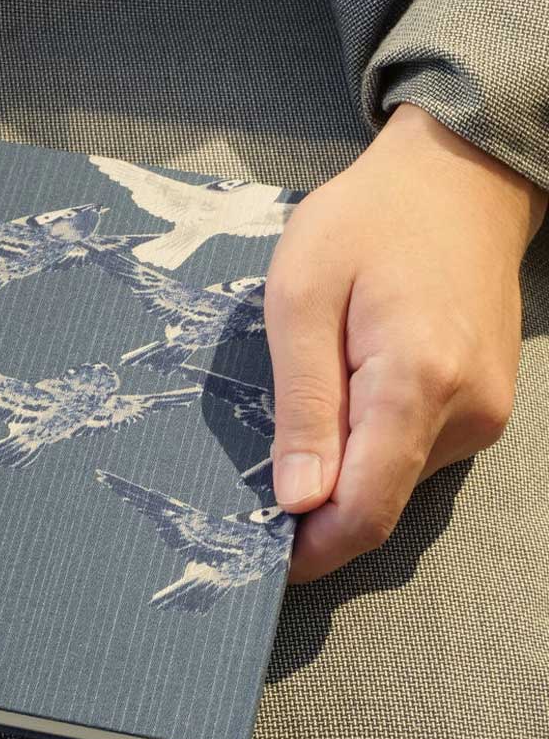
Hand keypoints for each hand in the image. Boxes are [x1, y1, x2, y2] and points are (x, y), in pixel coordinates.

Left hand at [265, 103, 546, 583]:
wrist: (455, 180)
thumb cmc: (365, 222)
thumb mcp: (300, 297)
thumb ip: (303, 405)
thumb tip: (298, 500)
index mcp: (418, 382)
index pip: (364, 510)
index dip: (310, 549)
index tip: (258, 559)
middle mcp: (468, 411)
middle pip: (380, 501)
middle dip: (316, 510)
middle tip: (251, 485)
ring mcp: (485, 411)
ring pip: (396, 480)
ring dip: (342, 471)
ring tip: (303, 410)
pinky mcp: (485, 404)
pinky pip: (415, 451)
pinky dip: (370, 447)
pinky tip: (341, 397)